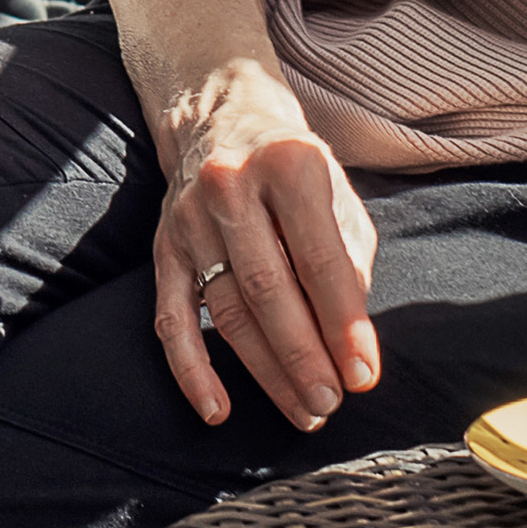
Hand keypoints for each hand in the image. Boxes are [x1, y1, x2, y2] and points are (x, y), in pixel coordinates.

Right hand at [147, 57, 382, 430]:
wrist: (222, 116)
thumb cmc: (293, 168)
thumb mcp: (337, 193)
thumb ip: (349, 259)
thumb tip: (350, 340)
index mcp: (289, 164)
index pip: (319, 260)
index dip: (343, 323)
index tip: (364, 374)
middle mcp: (232, 187)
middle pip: (268, 289)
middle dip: (304, 356)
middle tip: (331, 403)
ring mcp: (189, 217)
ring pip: (226, 310)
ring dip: (265, 371)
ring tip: (303, 411)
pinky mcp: (162, 246)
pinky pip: (170, 318)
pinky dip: (192, 370)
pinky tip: (217, 409)